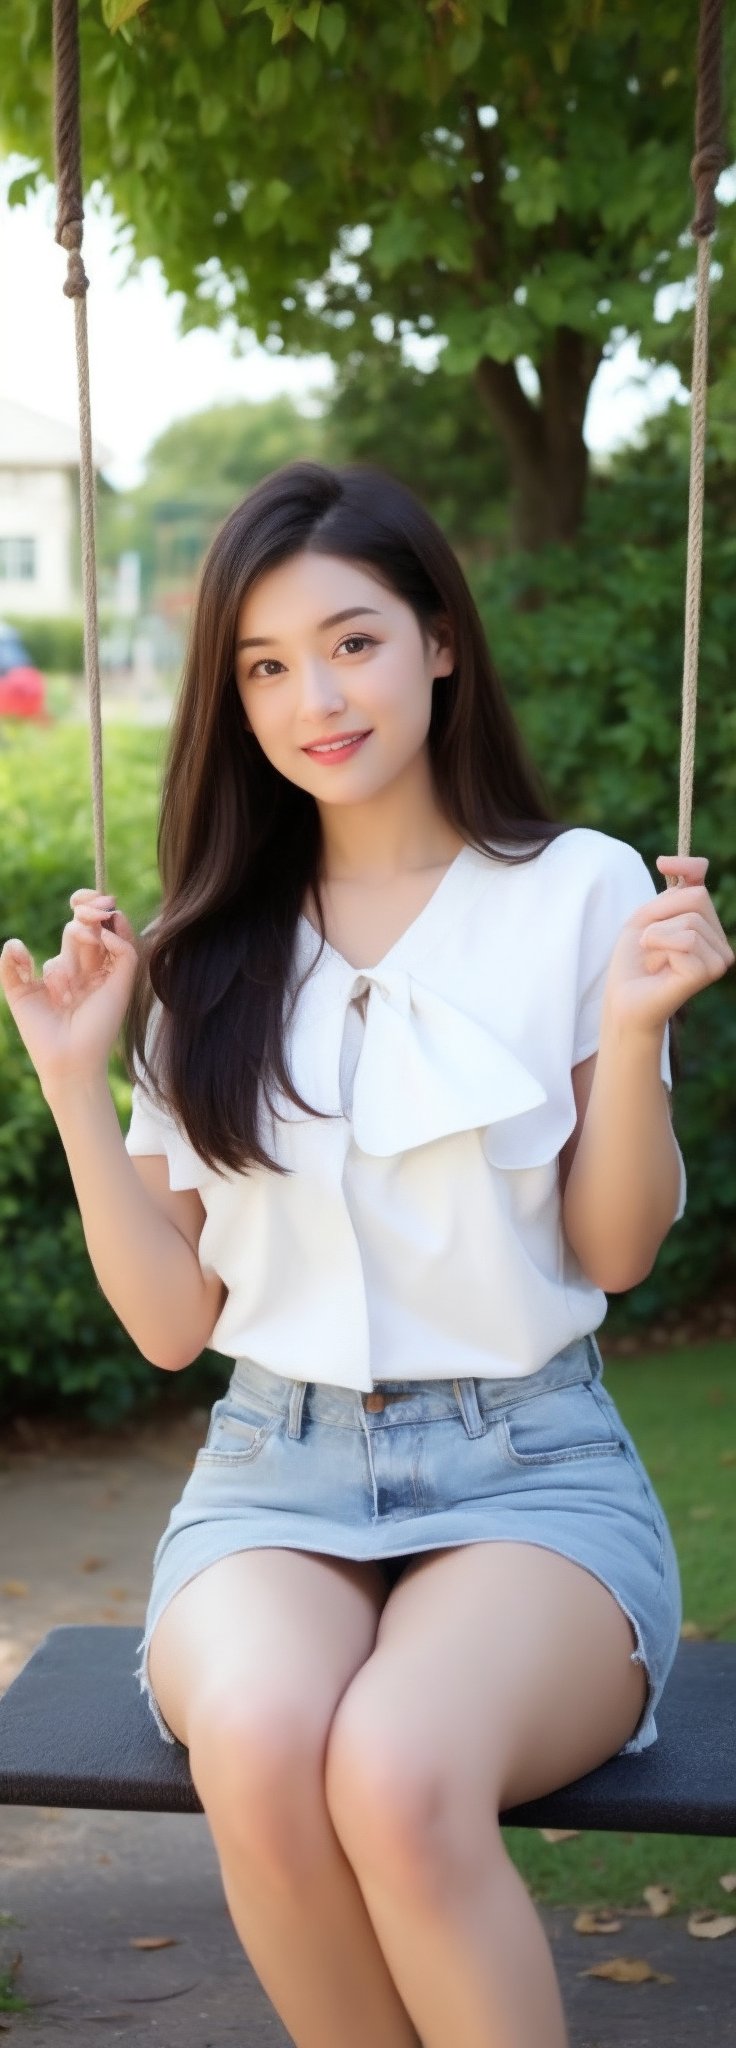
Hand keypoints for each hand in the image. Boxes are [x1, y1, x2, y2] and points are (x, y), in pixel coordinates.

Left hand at [0, 889, 140, 1093]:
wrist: (60, 1061)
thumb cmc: (40, 1033)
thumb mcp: (19, 994)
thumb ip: (12, 967)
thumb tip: (15, 942)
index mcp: (72, 965)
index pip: (82, 925)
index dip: (82, 906)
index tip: (75, 900)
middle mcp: (93, 967)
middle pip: (98, 924)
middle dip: (91, 908)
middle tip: (83, 907)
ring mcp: (109, 976)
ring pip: (116, 934)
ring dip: (104, 919)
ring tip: (93, 915)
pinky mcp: (122, 986)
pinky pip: (128, 954)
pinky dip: (118, 939)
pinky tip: (101, 938)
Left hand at [602, 854, 734, 1038]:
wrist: (624, 999)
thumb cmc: (634, 962)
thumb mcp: (646, 918)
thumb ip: (667, 892)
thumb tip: (669, 862)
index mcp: (704, 924)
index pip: (701, 881)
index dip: (687, 865)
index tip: (661, 863)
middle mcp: (718, 940)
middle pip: (697, 897)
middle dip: (661, 916)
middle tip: (649, 943)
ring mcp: (718, 957)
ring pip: (691, 921)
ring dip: (658, 938)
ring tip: (654, 959)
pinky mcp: (708, 972)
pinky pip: (686, 942)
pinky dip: (662, 950)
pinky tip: (659, 969)